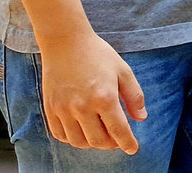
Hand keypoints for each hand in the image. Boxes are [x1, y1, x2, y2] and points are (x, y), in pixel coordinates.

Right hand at [39, 31, 146, 153]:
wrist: (66, 42)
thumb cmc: (98, 54)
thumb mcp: (123, 71)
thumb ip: (134, 96)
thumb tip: (141, 118)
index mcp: (104, 98)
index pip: (118, 131)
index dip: (127, 143)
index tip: (133, 149)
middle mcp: (82, 107)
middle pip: (98, 141)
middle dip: (111, 144)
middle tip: (118, 139)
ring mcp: (63, 109)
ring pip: (78, 142)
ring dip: (92, 144)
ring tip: (101, 135)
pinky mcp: (50, 109)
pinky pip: (60, 135)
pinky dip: (72, 138)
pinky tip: (82, 131)